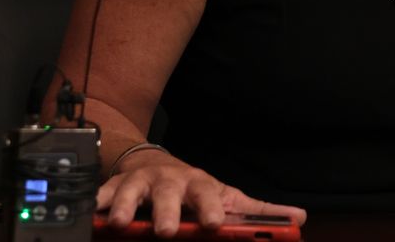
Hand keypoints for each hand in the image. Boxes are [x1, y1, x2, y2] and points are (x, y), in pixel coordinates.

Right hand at [97, 149, 306, 237]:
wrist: (155, 163)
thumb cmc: (194, 188)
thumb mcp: (227, 196)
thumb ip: (259, 211)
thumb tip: (299, 218)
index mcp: (201, 185)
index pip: (210, 195)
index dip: (213, 209)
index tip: (215, 224)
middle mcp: (171, 181)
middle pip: (170, 195)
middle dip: (168, 212)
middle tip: (167, 232)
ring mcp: (143, 183)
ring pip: (134, 192)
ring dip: (129, 208)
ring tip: (123, 225)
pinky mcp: (118, 187)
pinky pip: (106, 194)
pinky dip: (100, 203)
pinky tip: (95, 214)